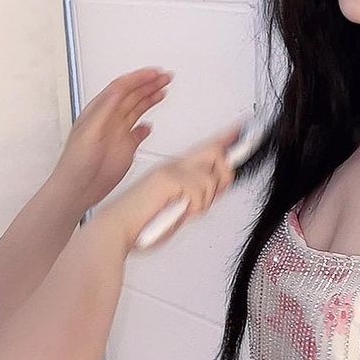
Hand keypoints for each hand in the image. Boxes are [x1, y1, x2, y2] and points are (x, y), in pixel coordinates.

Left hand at [50, 67, 171, 213]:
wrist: (78, 189)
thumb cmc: (75, 162)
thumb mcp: (89, 131)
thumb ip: (104, 110)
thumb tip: (118, 90)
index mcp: (99, 111)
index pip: (121, 87)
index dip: (138, 78)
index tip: (154, 73)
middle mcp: (110, 119)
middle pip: (132, 94)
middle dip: (149, 83)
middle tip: (165, 76)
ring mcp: (118, 133)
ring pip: (137, 109)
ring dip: (150, 97)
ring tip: (164, 88)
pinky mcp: (125, 148)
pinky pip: (138, 132)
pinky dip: (146, 127)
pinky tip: (150, 124)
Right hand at [98, 120, 244, 252]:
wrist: (118, 230)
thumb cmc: (142, 225)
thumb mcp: (179, 211)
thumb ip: (196, 198)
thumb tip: (216, 191)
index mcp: (175, 171)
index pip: (206, 148)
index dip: (226, 137)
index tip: (241, 128)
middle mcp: (174, 166)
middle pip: (215, 152)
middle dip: (225, 174)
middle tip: (215, 193)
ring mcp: (171, 170)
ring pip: (210, 179)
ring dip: (204, 203)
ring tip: (185, 212)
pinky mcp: (168, 179)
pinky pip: (199, 192)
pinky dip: (194, 208)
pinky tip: (177, 212)